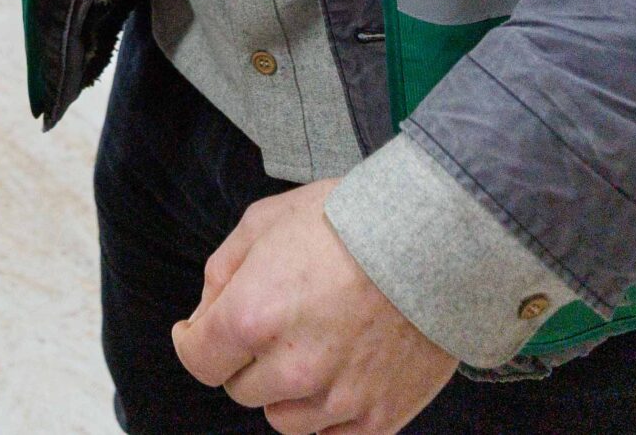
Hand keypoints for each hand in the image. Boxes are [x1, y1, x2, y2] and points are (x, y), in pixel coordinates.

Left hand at [171, 181, 456, 434]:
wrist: (440, 240)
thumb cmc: (351, 221)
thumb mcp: (267, 221)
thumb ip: (223, 271)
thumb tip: (205, 314)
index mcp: (253, 317)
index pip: (198, 359)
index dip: (195, 339)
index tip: (202, 331)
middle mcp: (291, 368)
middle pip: (240, 388)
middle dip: (247, 358)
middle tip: (278, 321)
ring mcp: (338, 398)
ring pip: (283, 417)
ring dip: (286, 389)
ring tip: (315, 344)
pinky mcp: (380, 417)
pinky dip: (328, 412)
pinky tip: (341, 372)